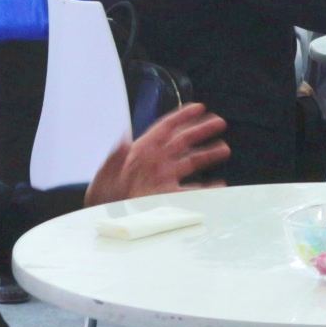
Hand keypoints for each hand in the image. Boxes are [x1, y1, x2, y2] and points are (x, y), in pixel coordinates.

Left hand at [85, 103, 229, 204]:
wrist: (104, 219)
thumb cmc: (101, 198)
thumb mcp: (104, 177)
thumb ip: (114, 158)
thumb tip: (125, 140)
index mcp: (141, 152)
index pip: (165, 128)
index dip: (182, 115)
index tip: (200, 107)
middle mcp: (156, 162)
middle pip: (183, 141)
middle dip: (202, 130)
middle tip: (220, 123)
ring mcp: (164, 178)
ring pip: (190, 161)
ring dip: (207, 154)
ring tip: (223, 149)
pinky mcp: (168, 196)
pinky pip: (191, 190)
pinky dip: (206, 187)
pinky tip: (218, 185)